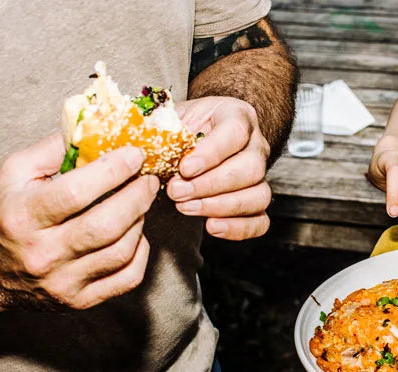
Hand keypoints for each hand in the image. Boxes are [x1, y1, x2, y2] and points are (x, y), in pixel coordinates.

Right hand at [0, 135, 157, 310]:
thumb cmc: (8, 216)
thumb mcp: (16, 176)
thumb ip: (52, 150)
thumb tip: (94, 128)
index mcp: (22, 217)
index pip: (76, 193)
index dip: (112, 171)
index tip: (134, 155)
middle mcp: (42, 253)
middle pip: (106, 225)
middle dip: (137, 197)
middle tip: (149, 180)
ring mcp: (63, 282)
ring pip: (121, 251)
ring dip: (140, 222)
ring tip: (139, 204)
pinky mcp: (81, 301)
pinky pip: (128, 277)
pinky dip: (141, 252)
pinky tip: (136, 234)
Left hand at [167, 97, 271, 240]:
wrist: (199, 136)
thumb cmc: (185, 127)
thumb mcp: (172, 116)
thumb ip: (160, 126)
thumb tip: (137, 142)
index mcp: (237, 116)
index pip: (235, 133)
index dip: (212, 153)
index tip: (184, 168)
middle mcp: (256, 145)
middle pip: (250, 169)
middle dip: (211, 185)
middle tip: (177, 192)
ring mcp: (261, 176)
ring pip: (258, 196)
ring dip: (221, 207)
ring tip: (188, 208)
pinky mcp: (257, 201)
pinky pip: (261, 221)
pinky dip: (238, 228)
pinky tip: (211, 226)